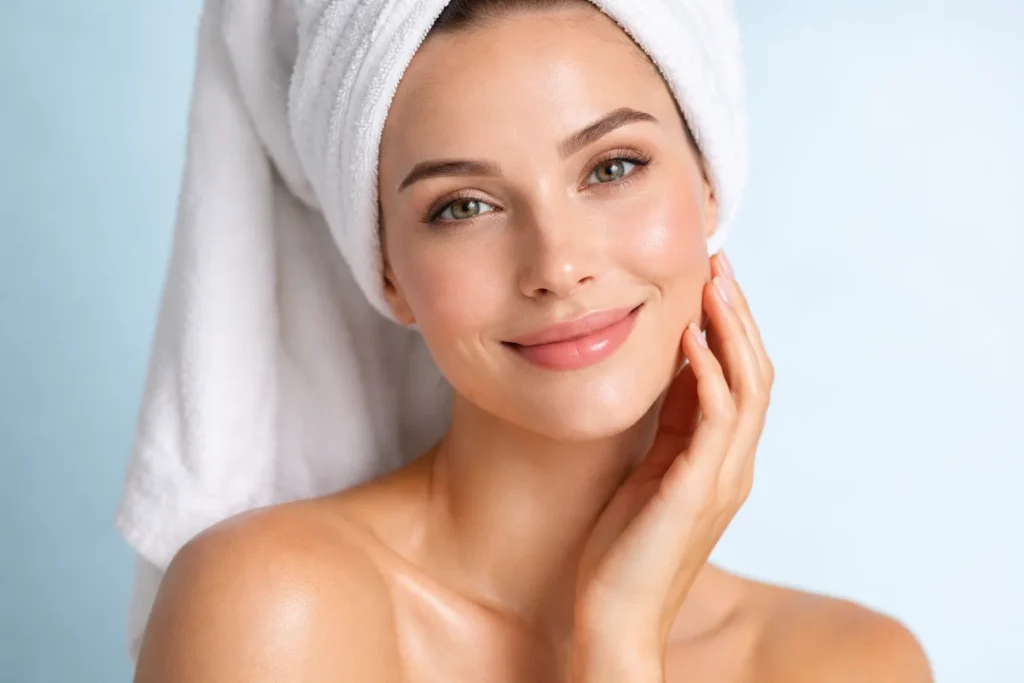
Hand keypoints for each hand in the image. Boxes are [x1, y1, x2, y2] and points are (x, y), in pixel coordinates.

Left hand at [573, 253, 773, 671]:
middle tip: (718, 262)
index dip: (731, 327)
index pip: (741, 379)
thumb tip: (666, 376)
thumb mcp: (648, 472)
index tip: (711, 279)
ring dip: (732, 331)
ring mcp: (721, 478)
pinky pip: (715, 421)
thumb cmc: (622, 547)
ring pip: (747, 388)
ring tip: (713, 283)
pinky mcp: (697, 490)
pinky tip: (690, 341)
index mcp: (720, 460)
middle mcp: (733, 466)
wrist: (615, 615)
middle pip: (756, 373)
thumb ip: (667, 429)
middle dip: (739, 315)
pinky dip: (708, 375)